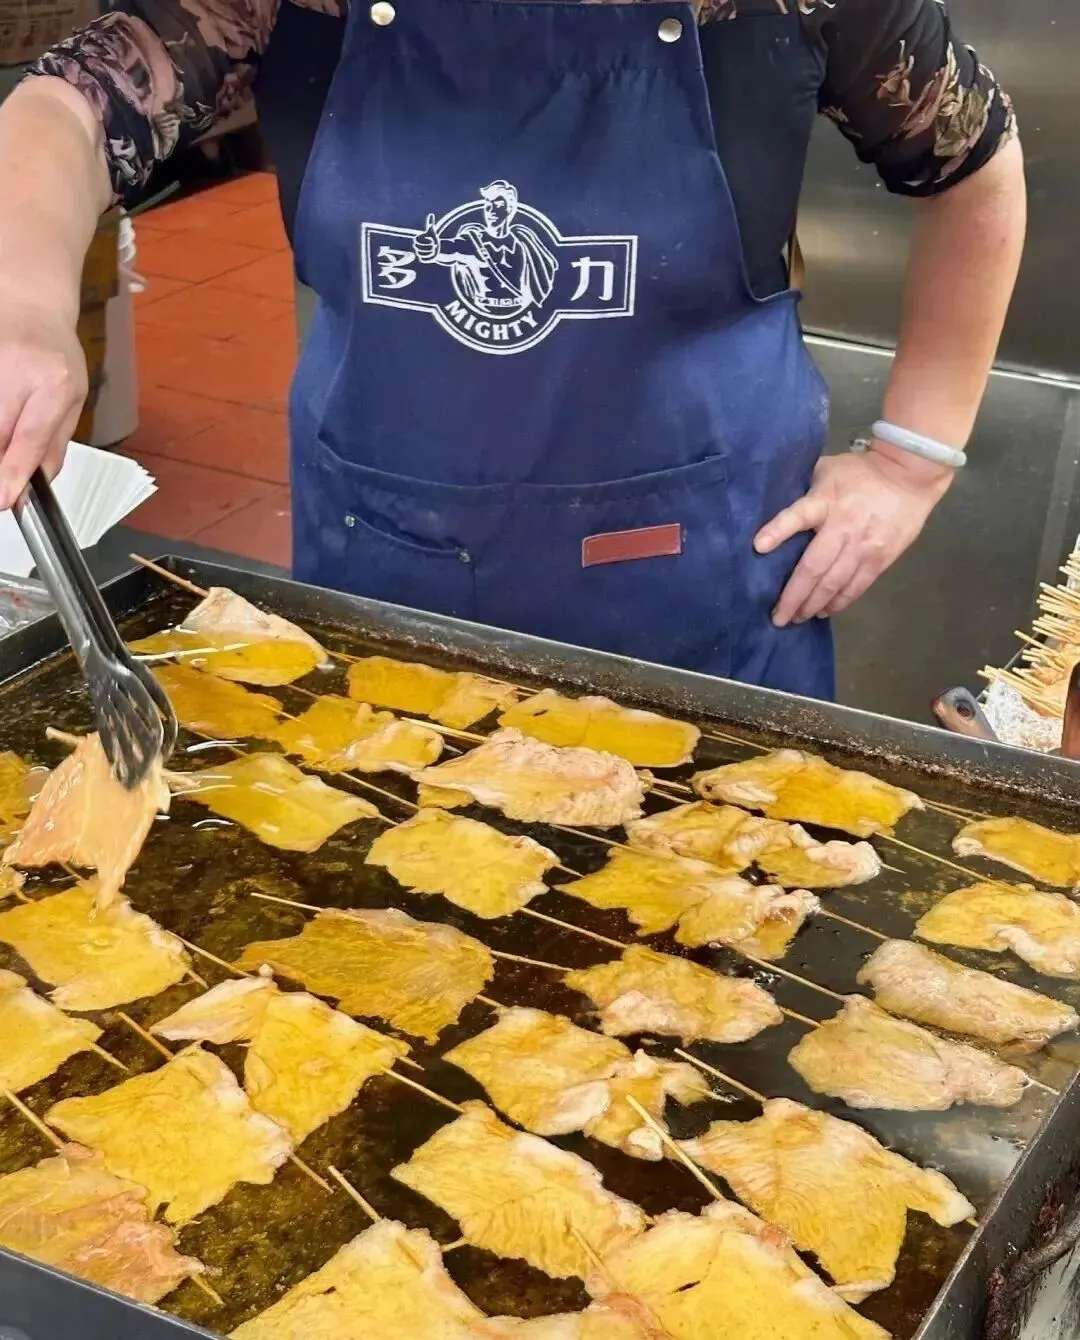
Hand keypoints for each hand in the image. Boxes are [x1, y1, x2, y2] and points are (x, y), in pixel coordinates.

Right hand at [0, 299, 85, 508]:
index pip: (29, 436)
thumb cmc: (54, 354)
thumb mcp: (72, 399)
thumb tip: (36, 484)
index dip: (14, 471)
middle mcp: (14, 373)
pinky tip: (2, 424)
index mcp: (54, 384)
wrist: (25, 304)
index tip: (4, 499)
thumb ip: (54, 444)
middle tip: (2, 492)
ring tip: (6, 457)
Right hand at [412, 213, 439, 262]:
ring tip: (434, 250)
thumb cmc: (433, 238)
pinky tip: (433, 255)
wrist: (436, 247)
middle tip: (434, 245)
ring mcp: (418, 253)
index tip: (432, 240)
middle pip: (420, 248)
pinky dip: (429, 258)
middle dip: (429, 247)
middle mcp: (416, 247)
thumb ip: (431, 223)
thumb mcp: (432, 231)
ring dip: (430, 252)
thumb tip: (431, 214)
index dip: (426, 241)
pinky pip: (423, 259)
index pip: (418, 241)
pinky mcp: (422, 259)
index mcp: (417, 240)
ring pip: (422, 254)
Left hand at [754, 446, 953, 625]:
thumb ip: (805, 491)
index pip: (797, 515)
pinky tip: (824, 611)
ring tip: (798, 618)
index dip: (777, 530)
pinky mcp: (880, 559)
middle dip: (793, 596)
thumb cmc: (860, 472)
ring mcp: (863, 546)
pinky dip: (838, 603)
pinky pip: (856, 587)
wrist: (909, 475)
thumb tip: (775, 507)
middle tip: (778, 617)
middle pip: (813, 567)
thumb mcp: (827, 470)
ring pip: (834, 584)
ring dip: (813, 605)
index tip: (758, 546)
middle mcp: (842, 527)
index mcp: (824, 502)